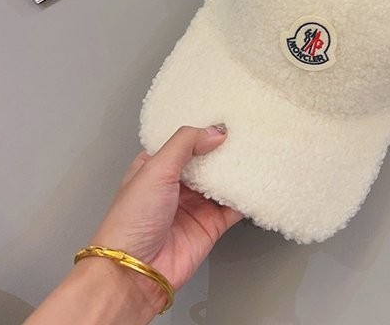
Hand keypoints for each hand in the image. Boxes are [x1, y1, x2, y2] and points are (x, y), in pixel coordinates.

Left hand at [90, 125, 242, 305]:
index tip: (223, 116)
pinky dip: (246, 197)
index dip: (201, 129)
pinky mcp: (211, 225)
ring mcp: (194, 205)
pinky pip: (234, 207)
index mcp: (156, 167)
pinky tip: (257, 184)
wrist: (136, 272)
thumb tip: (215, 132)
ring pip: (223, 181)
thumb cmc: (131, 221)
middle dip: (224, 148)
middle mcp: (176, 184)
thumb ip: (186, 143)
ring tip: (257, 152)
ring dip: (238, 171)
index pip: (183, 141)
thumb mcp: (155, 169)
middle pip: (207, 160)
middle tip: (246, 132)